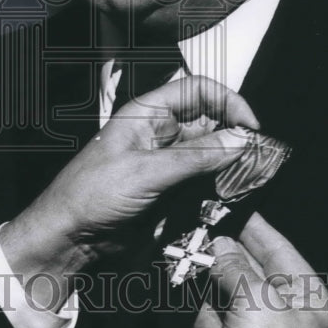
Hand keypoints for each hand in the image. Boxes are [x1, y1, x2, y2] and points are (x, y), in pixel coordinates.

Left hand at [1, 76, 258, 287]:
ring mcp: (167, 163)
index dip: (227, 101)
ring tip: (247, 179)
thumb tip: (239, 139)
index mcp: (147, 114)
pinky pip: (204, 182)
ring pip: (211, 155)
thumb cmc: (90, 194)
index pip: (197, 90)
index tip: (250, 126)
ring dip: (230, 165)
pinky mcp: (171, 190)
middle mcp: (160, 133)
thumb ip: (195, 156)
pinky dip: (220, 187)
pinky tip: (231, 196)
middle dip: (234, 136)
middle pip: (210, 122)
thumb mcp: (145, 171)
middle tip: (257, 157)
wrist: (70, 238)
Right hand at [195, 213, 327, 327]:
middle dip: (225, 251)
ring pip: (230, 293)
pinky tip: (180, 282)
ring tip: (184, 247)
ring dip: (208, 274)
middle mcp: (290, 316)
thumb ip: (234, 264)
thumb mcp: (255, 297)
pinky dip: (198, 303)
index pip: (282, 251)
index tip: (232, 206)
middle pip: (254, 271)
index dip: (255, 227)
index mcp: (310, 300)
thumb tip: (217, 242)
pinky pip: (215, 318)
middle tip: (199, 225)